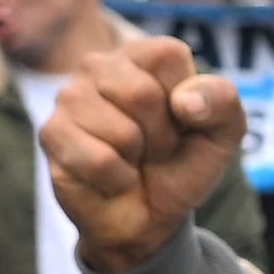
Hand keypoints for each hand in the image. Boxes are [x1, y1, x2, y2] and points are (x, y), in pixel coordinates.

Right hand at [39, 29, 243, 273]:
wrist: (148, 219)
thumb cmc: (181, 166)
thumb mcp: (222, 133)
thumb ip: (222, 101)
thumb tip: (184, 102)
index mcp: (142, 54)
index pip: (167, 56)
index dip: (185, 102)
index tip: (180, 122)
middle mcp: (99, 65)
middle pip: (140, 94)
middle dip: (160, 136)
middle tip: (153, 149)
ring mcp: (69, 97)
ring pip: (121, 132)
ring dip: (135, 160)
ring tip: (130, 161)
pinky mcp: (52, 133)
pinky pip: (98, 161)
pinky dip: (115, 180)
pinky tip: (110, 178)